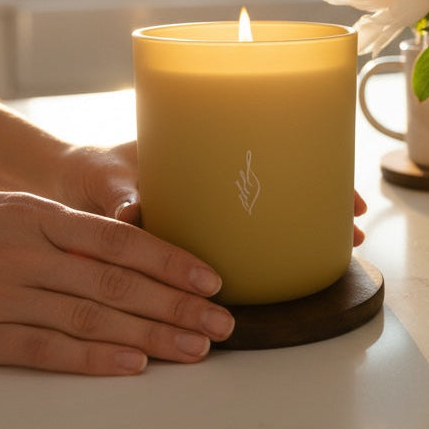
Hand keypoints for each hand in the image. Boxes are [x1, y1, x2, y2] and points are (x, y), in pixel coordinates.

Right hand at [0, 192, 234, 374]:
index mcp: (39, 216)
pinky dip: (93, 359)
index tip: (211, 279)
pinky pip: (45, 349)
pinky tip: (133, 366)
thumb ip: (70, 230)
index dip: (170, 261)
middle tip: (220, 322)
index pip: (119, 239)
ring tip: (193, 348)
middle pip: (115, 282)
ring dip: (149, 337)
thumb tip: (137, 245)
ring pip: (90, 318)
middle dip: (175, 305)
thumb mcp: (16, 212)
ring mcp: (1, 295)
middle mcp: (25, 253)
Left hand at [53, 142, 368, 243]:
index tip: (348, 195)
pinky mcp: (196, 236)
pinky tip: (285, 271)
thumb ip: (119, 198)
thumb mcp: (106, 178)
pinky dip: (266, 254)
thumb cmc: (93, 171)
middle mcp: (218, 182)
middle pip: (286, 187)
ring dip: (305, 230)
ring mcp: (212, 208)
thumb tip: (133, 215)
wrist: (72, 181)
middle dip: (326, 205)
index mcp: (205, 158)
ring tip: (341, 247)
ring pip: (270, 217)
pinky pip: (240, 243)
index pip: (273, 158)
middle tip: (357, 225)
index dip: (315, 176)